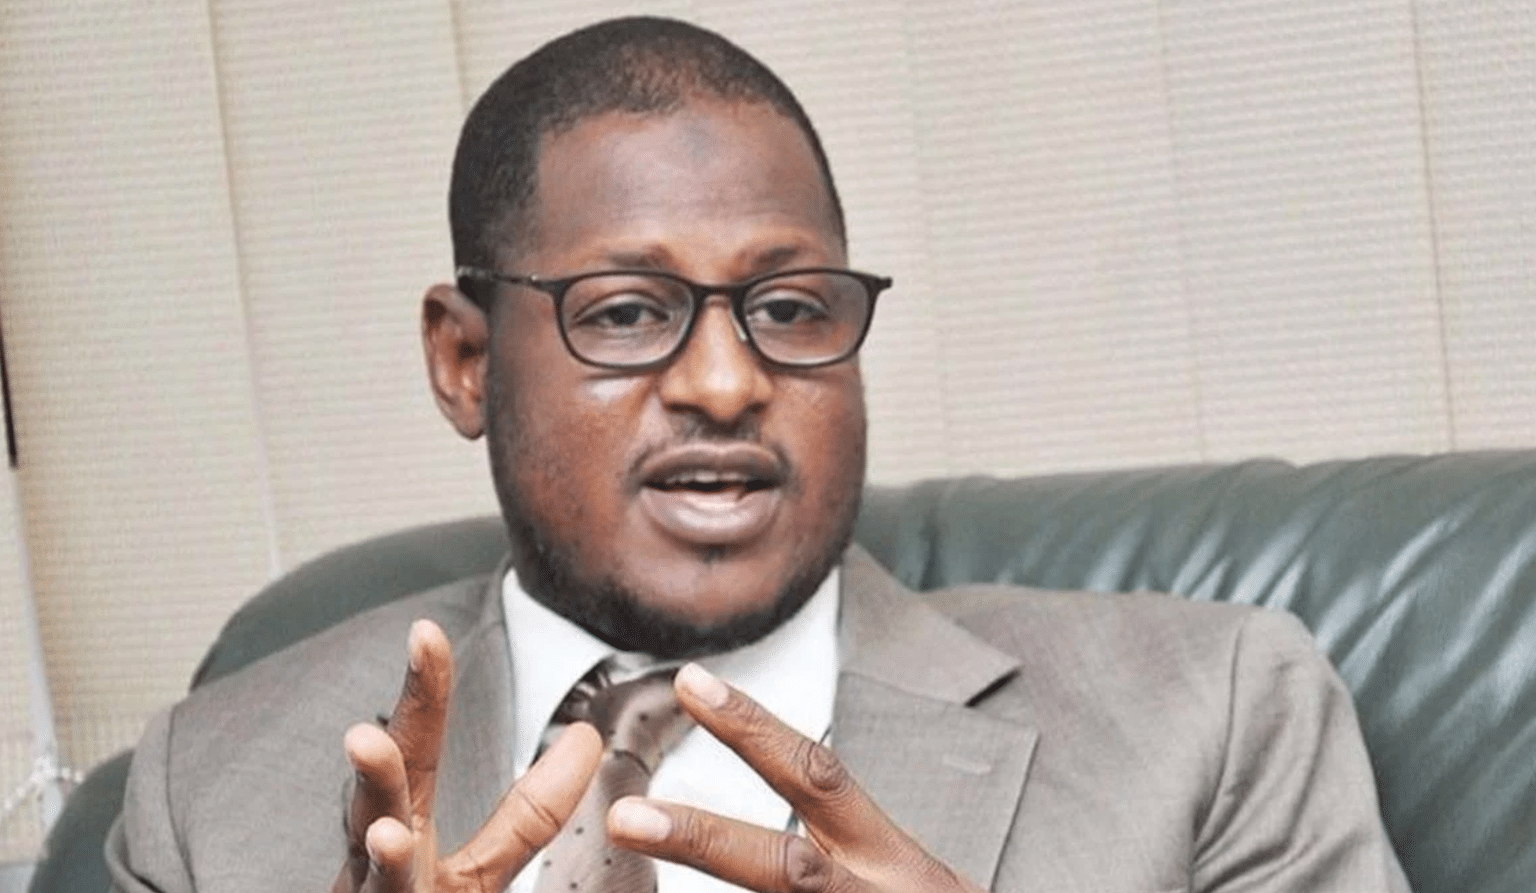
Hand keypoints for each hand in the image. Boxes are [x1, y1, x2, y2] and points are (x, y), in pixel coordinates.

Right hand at [332, 620, 602, 892]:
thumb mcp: (481, 868)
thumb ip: (531, 809)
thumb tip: (587, 735)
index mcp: (403, 833)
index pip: (418, 753)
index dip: (425, 694)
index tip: (425, 629)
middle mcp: (379, 867)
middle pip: (384, 791)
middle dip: (390, 737)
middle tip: (393, 680)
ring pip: (375, 864)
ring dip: (375, 816)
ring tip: (374, 773)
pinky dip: (388, 876)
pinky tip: (391, 849)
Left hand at [606, 664, 985, 892]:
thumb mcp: (905, 881)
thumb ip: (838, 852)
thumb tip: (758, 826)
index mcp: (886, 859)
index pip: (816, 777)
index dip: (754, 728)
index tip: (692, 684)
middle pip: (786, 868)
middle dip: (703, 838)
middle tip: (625, 816)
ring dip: (710, 878)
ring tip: (637, 839)